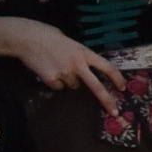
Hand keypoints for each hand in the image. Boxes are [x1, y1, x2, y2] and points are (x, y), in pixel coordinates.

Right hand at [0, 15, 125, 114]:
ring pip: (73, 86)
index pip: (107, 67)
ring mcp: (65, 73)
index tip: (123, 87)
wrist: (28, 38)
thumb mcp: (73, 45)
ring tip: (57, 66)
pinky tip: (48, 70)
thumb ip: (82, 58)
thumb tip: (89, 72)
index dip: (117, 78)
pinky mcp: (52, 79)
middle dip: (107, 100)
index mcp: (85, 53)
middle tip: (115, 112)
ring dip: (68, 80)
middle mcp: (78, 64)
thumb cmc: (51, 39)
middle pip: (96, 86)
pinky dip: (55, 82)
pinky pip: (58, 87)